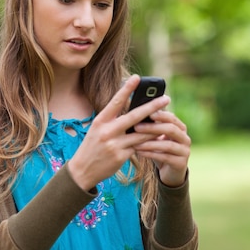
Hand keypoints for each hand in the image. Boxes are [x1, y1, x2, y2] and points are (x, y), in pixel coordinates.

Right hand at [67, 75, 170, 190]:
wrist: (81, 171)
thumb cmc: (92, 146)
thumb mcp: (98, 129)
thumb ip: (113, 120)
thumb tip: (135, 110)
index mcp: (100, 121)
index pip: (116, 101)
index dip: (127, 89)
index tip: (137, 78)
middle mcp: (107, 131)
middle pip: (134, 116)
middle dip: (152, 107)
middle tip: (166, 98)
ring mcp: (114, 144)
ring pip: (141, 134)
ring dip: (155, 129)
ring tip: (167, 122)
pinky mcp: (120, 157)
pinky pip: (138, 147)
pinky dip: (147, 144)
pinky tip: (157, 141)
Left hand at [131, 110, 190, 187]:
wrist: (170, 172)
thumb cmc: (161, 150)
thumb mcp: (158, 137)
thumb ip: (153, 127)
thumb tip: (137, 113)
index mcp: (181, 128)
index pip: (172, 118)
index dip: (160, 115)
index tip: (146, 113)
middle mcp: (185, 139)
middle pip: (171, 129)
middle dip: (153, 128)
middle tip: (137, 127)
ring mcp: (185, 152)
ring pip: (167, 145)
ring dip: (150, 143)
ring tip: (135, 142)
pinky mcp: (180, 163)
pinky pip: (165, 157)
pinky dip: (150, 154)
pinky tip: (139, 152)